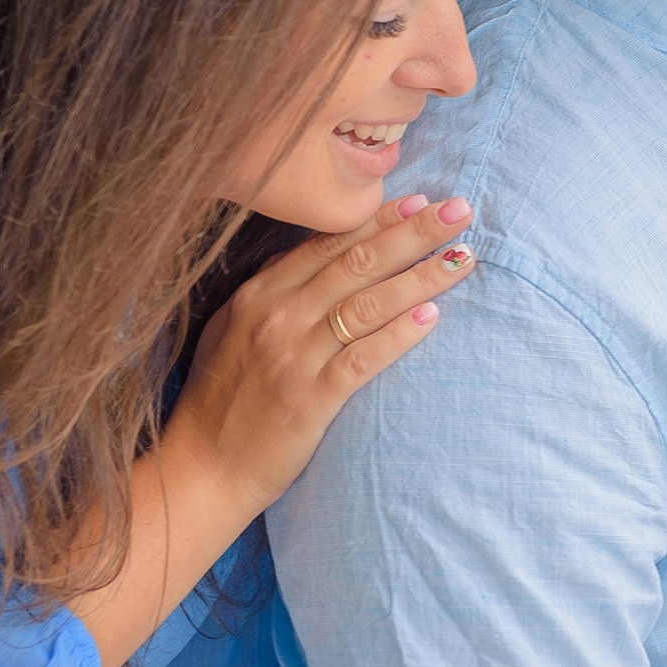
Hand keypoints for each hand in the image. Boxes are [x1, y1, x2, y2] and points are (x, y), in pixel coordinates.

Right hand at [168, 193, 475, 516]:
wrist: (203, 466)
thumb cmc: (223, 397)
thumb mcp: (234, 329)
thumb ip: (272, 289)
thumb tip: (313, 252)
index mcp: (259, 293)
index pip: (329, 243)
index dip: (379, 219)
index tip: (421, 201)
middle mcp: (276, 316)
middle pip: (357, 262)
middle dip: (413, 233)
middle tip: (460, 211)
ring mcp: (293, 356)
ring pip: (368, 304)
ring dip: (421, 277)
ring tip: (463, 257)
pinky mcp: (310, 398)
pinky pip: (363, 359)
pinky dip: (399, 335)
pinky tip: (432, 318)